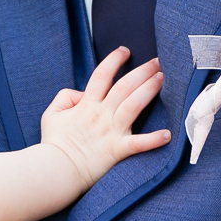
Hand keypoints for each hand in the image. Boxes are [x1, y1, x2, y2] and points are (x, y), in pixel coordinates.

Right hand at [39, 47, 171, 182]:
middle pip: (124, 86)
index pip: (102, 75)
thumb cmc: (54, 143)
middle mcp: (101, 115)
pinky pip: (138, 144)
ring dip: (149, 90)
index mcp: (86, 105)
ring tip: (162, 78)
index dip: (114, 60)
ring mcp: (111, 132)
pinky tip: (168, 135)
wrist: (56, 170)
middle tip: (158, 61)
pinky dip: (153, 140)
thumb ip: (65, 97)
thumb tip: (81, 94)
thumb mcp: (52, 114)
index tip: (125, 51)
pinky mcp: (117, 150)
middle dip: (141, 71)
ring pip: (133, 105)